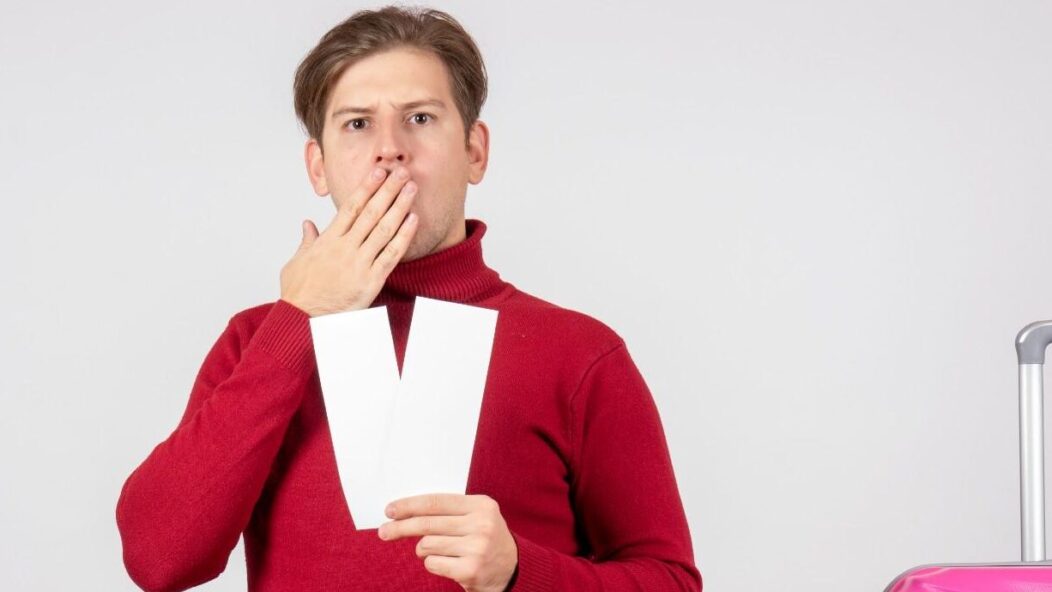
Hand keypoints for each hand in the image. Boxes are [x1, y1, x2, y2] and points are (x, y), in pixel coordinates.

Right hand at [280, 165, 418, 316]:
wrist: (304, 320)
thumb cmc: (299, 293)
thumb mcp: (297, 262)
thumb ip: (306, 241)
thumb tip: (308, 224)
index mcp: (328, 241)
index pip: (350, 207)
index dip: (367, 187)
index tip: (378, 171)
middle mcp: (345, 248)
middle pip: (371, 212)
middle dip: (388, 190)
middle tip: (401, 172)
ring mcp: (359, 263)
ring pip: (383, 229)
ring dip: (399, 206)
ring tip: (411, 189)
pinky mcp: (370, 281)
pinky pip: (391, 255)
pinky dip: (403, 237)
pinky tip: (413, 221)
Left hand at [377, 493, 518, 591]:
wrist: (512, 568)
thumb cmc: (485, 539)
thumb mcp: (476, 516)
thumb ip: (448, 511)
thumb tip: (405, 512)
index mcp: (481, 505)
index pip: (435, 502)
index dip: (409, 505)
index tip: (390, 510)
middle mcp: (481, 524)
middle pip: (427, 523)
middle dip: (401, 527)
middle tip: (384, 531)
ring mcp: (477, 548)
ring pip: (427, 545)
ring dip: (424, 549)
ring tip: (438, 551)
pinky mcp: (471, 569)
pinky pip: (433, 563)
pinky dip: (432, 563)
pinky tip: (447, 563)